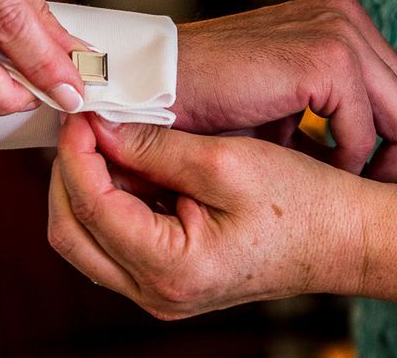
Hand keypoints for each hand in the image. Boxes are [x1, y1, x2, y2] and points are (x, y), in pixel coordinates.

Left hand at [48, 113, 371, 319]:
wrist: (338, 239)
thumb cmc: (300, 203)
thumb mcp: (225, 163)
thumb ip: (154, 147)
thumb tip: (99, 126)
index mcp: (171, 269)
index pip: (90, 206)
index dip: (75, 154)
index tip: (79, 114)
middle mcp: (154, 293)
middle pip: (69, 232)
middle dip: (67, 174)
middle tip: (84, 128)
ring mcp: (155, 290)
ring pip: (82, 237)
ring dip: (84, 186)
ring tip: (105, 143)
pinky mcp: (160, 277)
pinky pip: (108, 239)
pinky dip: (106, 200)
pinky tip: (126, 168)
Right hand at [171, 0, 396, 177]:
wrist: (153, 83)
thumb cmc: (206, 101)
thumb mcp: (276, 109)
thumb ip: (319, 123)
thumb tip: (354, 161)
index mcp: (333, 20)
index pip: (392, 85)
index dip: (391, 137)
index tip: (373, 177)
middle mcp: (342, 18)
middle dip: (393, 151)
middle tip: (372, 192)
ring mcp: (335, 35)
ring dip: (380, 161)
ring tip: (354, 191)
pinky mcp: (323, 61)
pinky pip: (360, 129)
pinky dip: (344, 160)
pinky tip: (316, 176)